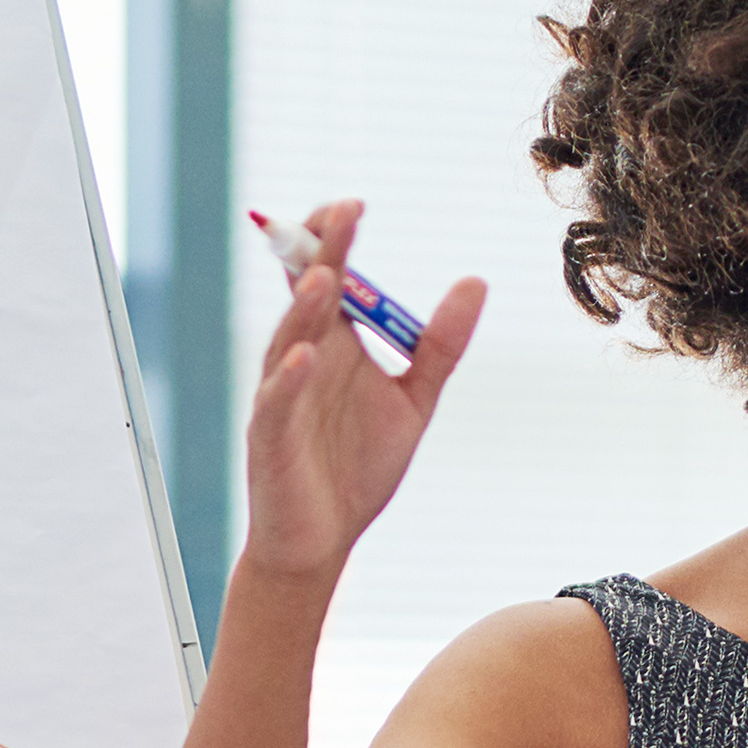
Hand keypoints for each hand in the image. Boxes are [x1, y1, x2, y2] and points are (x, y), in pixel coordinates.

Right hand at [240, 201, 487, 591]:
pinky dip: (288, 380)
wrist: (322, 542)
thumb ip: (439, 345)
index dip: (335, 241)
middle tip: (341, 211)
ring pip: (289, 341)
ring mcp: (282, 397)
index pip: (328, 278)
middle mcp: (302, 360)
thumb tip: (475, 282)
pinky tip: (304, 356)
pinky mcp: (271, 440)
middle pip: (308, 295)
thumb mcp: (414, 400)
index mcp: (333, 345)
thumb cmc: (357, 468)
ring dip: (305, 308)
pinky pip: (276, 403)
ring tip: (326, 275)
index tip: (355, 205)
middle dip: (321, 254)